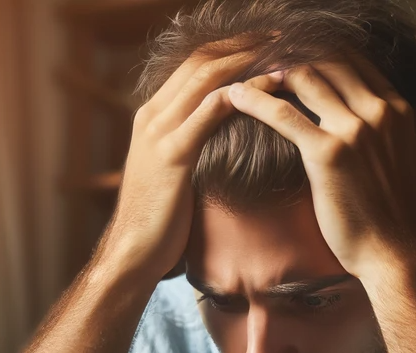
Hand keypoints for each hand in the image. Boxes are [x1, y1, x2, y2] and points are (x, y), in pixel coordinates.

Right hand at [98, 37, 281, 282]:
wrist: (133, 254)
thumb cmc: (159, 225)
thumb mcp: (172, 177)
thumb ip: (189, 151)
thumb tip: (215, 147)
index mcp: (152, 117)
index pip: (193, 67)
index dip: (230, 50)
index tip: (264, 44)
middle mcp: (153, 115)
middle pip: (201, 60)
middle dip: (243, 44)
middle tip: (281, 36)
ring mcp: (160, 131)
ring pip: (207, 77)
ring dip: (248, 60)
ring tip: (283, 52)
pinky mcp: (173, 154)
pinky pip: (211, 111)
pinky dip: (243, 94)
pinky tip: (270, 89)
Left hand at [227, 58, 415, 279]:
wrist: (398, 254)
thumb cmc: (409, 218)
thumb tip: (412, 113)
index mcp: (400, 111)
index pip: (358, 64)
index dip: (326, 56)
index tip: (302, 58)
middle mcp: (378, 112)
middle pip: (330, 62)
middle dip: (297, 55)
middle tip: (269, 61)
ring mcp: (352, 130)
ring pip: (305, 78)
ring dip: (274, 71)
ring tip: (251, 74)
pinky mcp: (326, 153)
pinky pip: (283, 114)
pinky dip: (255, 99)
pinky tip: (235, 96)